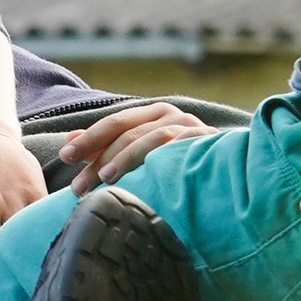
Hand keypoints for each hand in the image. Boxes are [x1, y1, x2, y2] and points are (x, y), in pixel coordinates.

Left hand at [58, 101, 209, 192]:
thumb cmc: (181, 166)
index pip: (115, 123)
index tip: (65, 157)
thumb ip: (105, 148)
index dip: (88, 139)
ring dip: (124, 159)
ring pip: (149, 138)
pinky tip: (142, 176)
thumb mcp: (140, 156)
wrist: (236, 173)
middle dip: (98, 156)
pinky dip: (156, 159)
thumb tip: (69, 142)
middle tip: (77, 184)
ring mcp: (191, 127)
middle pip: (127, 131)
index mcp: (153, 116)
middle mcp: (171, 116)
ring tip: (104, 180)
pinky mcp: (207, 141)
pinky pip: (177, 147)